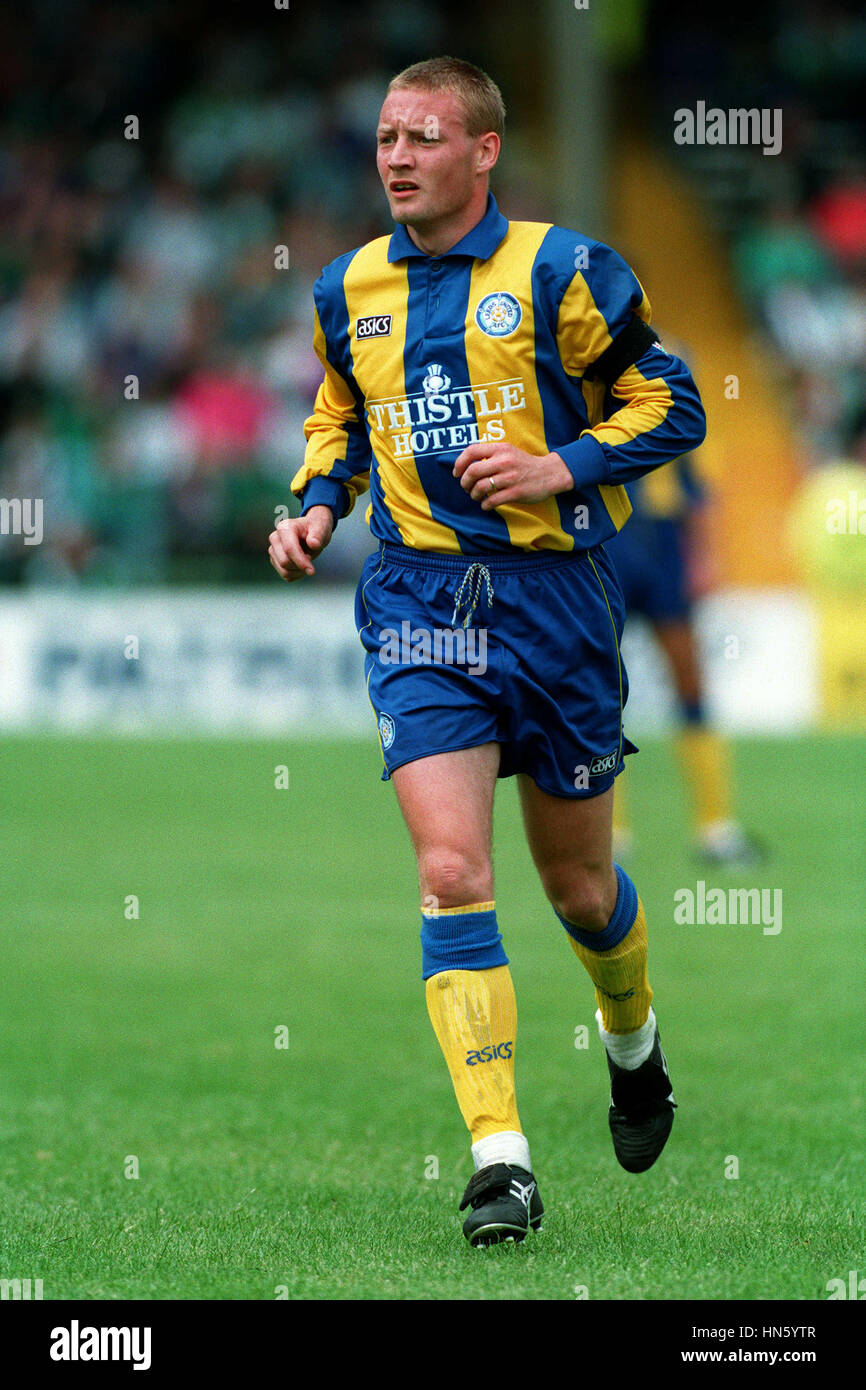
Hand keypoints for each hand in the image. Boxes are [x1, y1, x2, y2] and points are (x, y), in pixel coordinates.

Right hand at [268, 505, 333, 580]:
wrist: (312, 531)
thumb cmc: (315, 528)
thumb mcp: (321, 528)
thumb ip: (318, 535)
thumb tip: (313, 544)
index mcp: (285, 528)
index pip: (289, 548)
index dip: (300, 561)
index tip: (312, 571)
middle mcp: (275, 538)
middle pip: (284, 562)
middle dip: (300, 566)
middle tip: (310, 558)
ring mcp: (274, 550)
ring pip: (284, 571)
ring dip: (299, 572)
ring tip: (307, 561)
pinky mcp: (275, 560)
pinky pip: (286, 576)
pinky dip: (297, 575)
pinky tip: (303, 566)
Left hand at [452, 442, 572, 509]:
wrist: (549, 473)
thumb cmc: (524, 464)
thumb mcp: (508, 452)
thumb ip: (490, 455)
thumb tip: (465, 466)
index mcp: (501, 449)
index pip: (472, 451)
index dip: (459, 463)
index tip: (457, 473)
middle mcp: (504, 461)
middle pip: (473, 471)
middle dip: (464, 483)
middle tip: (466, 488)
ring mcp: (510, 477)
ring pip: (480, 487)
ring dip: (474, 495)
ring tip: (477, 496)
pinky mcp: (516, 492)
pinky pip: (492, 501)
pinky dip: (485, 505)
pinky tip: (487, 505)